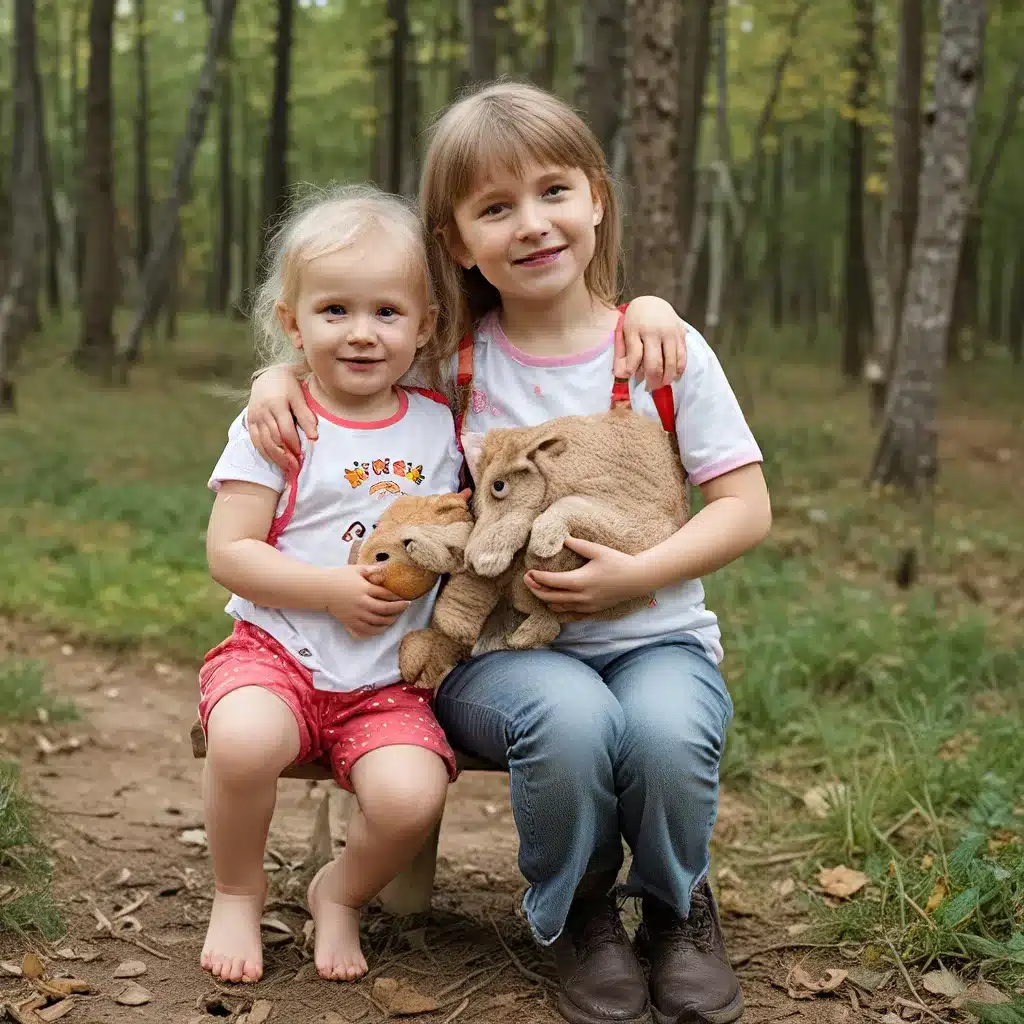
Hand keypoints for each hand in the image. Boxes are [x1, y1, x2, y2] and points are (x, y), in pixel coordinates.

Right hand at [247, 366, 317, 473]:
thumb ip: (305, 415)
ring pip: (264, 443)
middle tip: (296, 469)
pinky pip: (256, 441)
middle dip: (285, 456)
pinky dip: (265, 454)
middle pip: (274, 439)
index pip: (285, 430)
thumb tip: (314, 437)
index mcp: (276, 404)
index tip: (302, 456)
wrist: (267, 377)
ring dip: (275, 459)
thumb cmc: (287, 386)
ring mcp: (254, 418)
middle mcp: (263, 412)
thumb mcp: (299, 396)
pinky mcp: (250, 422)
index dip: (294, 445)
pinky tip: (274, 462)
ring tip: (287, 470)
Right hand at [324, 565, 410, 638]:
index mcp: (364, 589)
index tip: (405, 597)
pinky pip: (366, 630)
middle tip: (406, 606)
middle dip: (398, 609)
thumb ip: (372, 570)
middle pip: (385, 609)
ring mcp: (356, 614)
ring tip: (397, 616)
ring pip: (378, 621)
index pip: (386, 594)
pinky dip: (377, 630)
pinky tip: (383, 627)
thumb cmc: (340, 577)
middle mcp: (361, 603)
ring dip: (390, 620)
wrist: (322, 589)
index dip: (397, 597)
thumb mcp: (356, 569)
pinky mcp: (350, 622)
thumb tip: (386, 568)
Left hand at [523, 537, 645, 613]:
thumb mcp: (598, 550)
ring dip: (545, 598)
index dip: (537, 578)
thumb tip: (562, 538)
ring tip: (538, 588)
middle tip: (527, 579)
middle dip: (535, 589)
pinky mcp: (592, 610)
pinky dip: (558, 608)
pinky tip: (553, 601)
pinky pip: (569, 614)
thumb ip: (578, 545)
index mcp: (581, 581)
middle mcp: (581, 596)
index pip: (552, 582)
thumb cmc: (618, 562)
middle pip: (550, 597)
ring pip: (558, 607)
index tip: (528, 572)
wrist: (637, 579)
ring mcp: (586, 606)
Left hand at [614, 298, 687, 390]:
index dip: (631, 371)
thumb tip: (622, 375)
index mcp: (636, 329)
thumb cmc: (635, 322)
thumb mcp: (624, 333)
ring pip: (671, 364)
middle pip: (655, 364)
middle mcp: (655, 331)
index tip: (631, 376)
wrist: (652, 303)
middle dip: (652, 381)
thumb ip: (622, 354)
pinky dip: (678, 371)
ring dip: (666, 380)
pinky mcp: (681, 334)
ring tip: (660, 384)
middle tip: (649, 388)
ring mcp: (671, 333)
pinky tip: (672, 376)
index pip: (635, 357)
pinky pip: (682, 358)